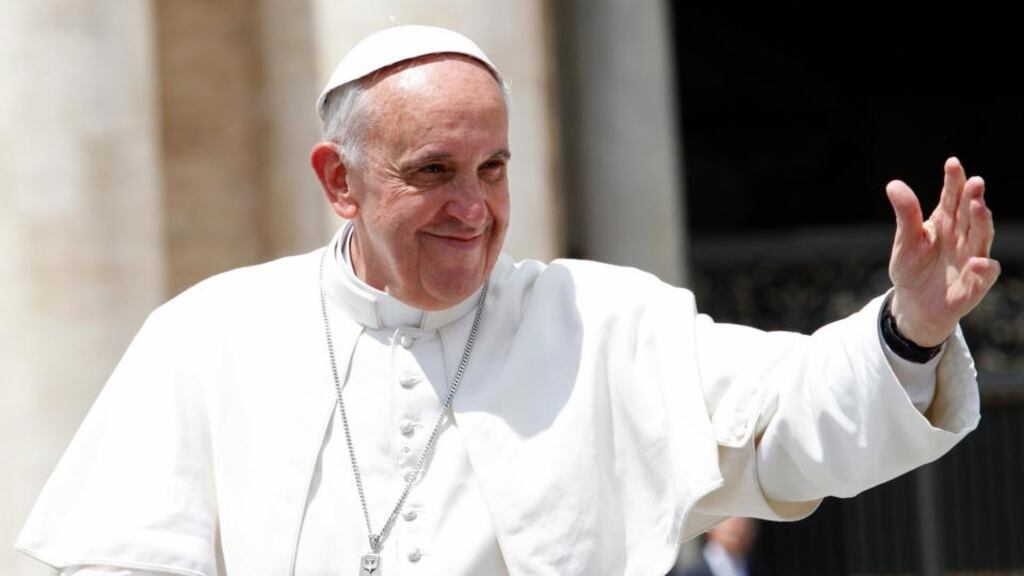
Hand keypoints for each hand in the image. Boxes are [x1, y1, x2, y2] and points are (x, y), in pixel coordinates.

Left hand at [885, 157, 999, 346]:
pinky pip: (984, 274)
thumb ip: (905, 215)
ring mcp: (971, 258)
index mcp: (945, 222)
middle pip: (969, 214)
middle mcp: (962, 236)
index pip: (951, 198)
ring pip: (981, 237)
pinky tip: (977, 261)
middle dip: (972, 197)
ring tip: (978, 207)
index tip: (952, 163)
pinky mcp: (975, 283)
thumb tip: (893, 184)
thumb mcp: (905, 241)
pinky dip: (983, 268)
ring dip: (982, 222)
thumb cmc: (912, 268)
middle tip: (974, 182)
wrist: (914, 303)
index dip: (953, 181)